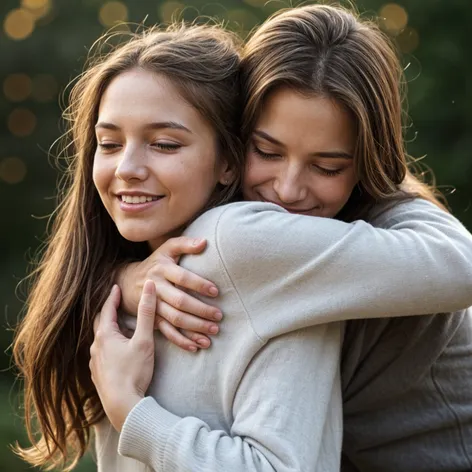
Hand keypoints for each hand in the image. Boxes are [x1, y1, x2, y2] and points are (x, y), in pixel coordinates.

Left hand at [90, 282, 156, 431]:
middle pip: (100, 323)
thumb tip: (149, 287)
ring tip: (119, 326)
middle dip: (108, 311)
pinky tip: (116, 351)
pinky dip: (109, 346)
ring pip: (101, 340)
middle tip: (115, 302)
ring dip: (109, 330)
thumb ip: (147, 313)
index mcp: (105, 335)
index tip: (116, 286)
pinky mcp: (98, 376)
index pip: (107, 309)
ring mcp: (95, 363)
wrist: (123, 406)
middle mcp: (96, 347)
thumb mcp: (144, 340)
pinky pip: (101, 354)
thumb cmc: (134, 371)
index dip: (113, 296)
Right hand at [117, 237, 221, 351]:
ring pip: (174, 319)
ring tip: (212, 332)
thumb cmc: (155, 263)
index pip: (182, 277)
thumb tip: (204, 242)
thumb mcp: (167, 249)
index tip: (215, 291)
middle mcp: (156, 288)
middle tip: (218, 316)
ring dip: (194, 328)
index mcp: (162, 269)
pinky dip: (181, 340)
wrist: (126, 281)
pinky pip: (166, 332)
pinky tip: (196, 346)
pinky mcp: (150, 319)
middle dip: (200, 310)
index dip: (198, 284)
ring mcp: (152, 306)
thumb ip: (185, 244)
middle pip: (179, 301)